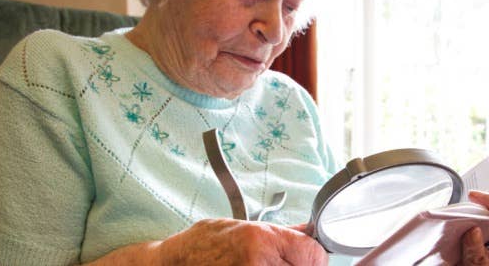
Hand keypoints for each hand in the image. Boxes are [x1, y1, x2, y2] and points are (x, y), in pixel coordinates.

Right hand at [158, 218, 327, 264]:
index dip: (313, 255)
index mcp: (261, 241)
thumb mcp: (245, 227)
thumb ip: (282, 234)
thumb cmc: (204, 244)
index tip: (306, 256)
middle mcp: (259, 264)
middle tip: (282, 262)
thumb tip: (310, 234)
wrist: (174, 263)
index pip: (314, 253)